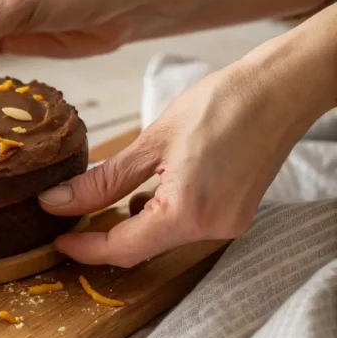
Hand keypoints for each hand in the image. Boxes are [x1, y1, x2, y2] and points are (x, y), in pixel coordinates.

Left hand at [38, 4, 336, 265]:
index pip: (123, 248)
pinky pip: (183, 225)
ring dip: (129, 225)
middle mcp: (211, 229)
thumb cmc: (221, 105)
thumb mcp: (150, 142)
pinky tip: (143, 191)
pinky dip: (156, 214)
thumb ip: (102, 180)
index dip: (85, 249)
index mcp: (187, 214)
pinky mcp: (235, 214)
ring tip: (100, 201)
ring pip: (161, 237)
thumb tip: (58, 202)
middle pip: (142, 247)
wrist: (280, 89)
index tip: (57, 240)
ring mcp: (227, 224)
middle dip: (103, 237)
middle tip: (69, 219)